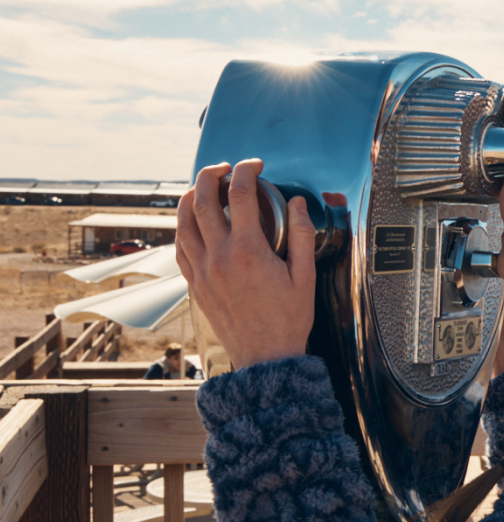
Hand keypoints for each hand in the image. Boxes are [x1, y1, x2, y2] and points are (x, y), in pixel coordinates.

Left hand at [177, 160, 316, 369]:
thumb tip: (298, 204)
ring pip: (183, 222)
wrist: (265, 355)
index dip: (246, 172)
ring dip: (191, 197)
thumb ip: (302, 235)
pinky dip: (183, 227)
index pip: (241, 196)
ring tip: (203, 186)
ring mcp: (202, 270)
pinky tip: (192, 221)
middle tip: (225, 167)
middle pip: (203, 201)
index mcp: (249, 251)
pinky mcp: (195, 283)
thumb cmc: (288, 319)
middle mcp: (219, 257)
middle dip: (212, 175)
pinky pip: (180, 247)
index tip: (255, 166)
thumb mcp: (305, 275)